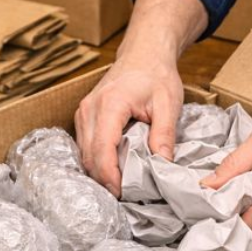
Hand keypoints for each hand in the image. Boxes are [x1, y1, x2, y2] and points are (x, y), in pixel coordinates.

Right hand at [74, 0, 207, 197]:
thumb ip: (164, 135)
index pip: (102, 151)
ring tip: (121, 187)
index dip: (111, 178)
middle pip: (89, 158)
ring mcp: (83, 113)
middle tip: (126, 197)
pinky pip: (85, 147)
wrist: (143, 53)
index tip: (124, 194)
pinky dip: (96, 162)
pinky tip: (113, 171)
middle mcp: (89, 110)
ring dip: (99, 173)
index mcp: (110, 105)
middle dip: (105, 181)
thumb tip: (162, 165)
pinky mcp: (83, 117)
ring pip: (84, 155)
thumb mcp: (168, 104)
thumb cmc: (156, 75)